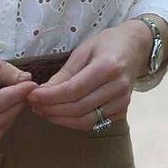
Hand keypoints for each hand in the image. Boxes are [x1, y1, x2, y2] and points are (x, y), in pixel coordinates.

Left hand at [26, 21, 148, 132]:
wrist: (135, 48)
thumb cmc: (107, 44)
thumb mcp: (83, 51)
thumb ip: (64, 74)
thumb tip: (42, 92)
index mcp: (108, 67)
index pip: (74, 90)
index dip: (50, 97)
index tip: (31, 96)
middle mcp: (118, 87)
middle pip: (78, 108)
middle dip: (52, 109)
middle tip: (33, 105)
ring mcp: (122, 101)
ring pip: (86, 120)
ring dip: (61, 119)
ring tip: (43, 111)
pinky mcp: (122, 111)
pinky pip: (94, 123)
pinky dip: (74, 122)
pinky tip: (61, 114)